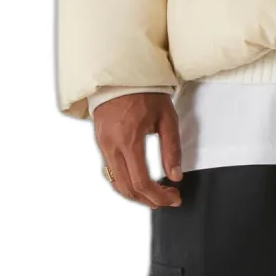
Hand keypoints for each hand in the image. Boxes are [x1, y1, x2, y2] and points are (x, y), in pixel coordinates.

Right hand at [94, 92, 182, 207]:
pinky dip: (125, 183)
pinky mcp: (101, 142)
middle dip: (149, 200)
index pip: (141, 182)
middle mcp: (112, 146)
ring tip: (156, 195)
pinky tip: (139, 182)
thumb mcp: (167, 117)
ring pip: (116, 183)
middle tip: (168, 200)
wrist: (121, 75)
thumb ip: (171, 148)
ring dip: (136, 194)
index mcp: (129, 139)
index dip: (158, 196)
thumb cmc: (147, 92)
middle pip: (127, 188)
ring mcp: (103, 145)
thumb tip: (175, 176)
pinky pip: (111, 171)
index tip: (174, 198)